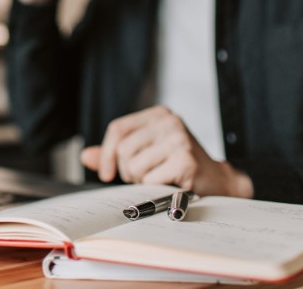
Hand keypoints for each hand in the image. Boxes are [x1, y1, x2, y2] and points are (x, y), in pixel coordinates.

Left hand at [80, 105, 253, 197]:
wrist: (217, 181)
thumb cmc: (178, 166)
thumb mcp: (146, 152)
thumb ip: (115, 153)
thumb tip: (85, 156)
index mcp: (158, 114)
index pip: (118, 129)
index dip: (106, 153)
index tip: (107, 174)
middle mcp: (169, 122)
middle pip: (123, 149)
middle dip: (128, 171)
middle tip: (145, 176)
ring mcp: (178, 139)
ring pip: (134, 167)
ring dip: (142, 181)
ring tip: (160, 178)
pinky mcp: (185, 160)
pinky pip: (149, 180)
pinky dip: (155, 188)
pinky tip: (170, 183)